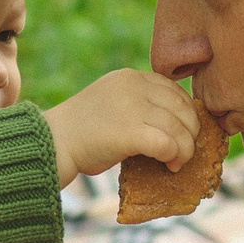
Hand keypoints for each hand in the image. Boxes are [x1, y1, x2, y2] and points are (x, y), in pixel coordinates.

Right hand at [43, 70, 202, 187]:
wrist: (52, 143)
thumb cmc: (81, 131)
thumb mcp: (112, 102)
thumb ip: (139, 103)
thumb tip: (176, 124)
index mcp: (130, 77)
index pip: (174, 89)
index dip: (186, 112)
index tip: (185, 131)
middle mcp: (133, 86)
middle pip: (182, 107)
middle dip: (190, 131)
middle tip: (185, 150)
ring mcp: (132, 107)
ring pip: (179, 128)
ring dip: (185, 149)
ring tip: (177, 163)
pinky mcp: (130, 132)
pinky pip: (168, 144)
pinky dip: (175, 156)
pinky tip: (169, 165)